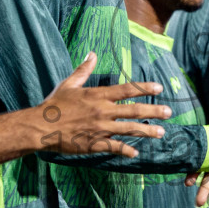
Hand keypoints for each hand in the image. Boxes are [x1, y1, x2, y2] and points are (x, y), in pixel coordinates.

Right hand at [37, 53, 171, 158]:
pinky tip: (136, 153)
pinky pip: (114, 147)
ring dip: (146, 131)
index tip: (159, 88)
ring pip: (129, 129)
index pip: (126, 90)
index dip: (144, 88)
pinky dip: (126, 151)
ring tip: (161, 133)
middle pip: (133, 110)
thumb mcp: (69, 84)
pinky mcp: (94, 143)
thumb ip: (83, 70)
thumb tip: (92, 54)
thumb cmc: (54, 104)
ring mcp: (100, 128)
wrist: (40, 126)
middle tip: (168, 112)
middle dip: (153, 111)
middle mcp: (102, 111)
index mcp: (97, 95)